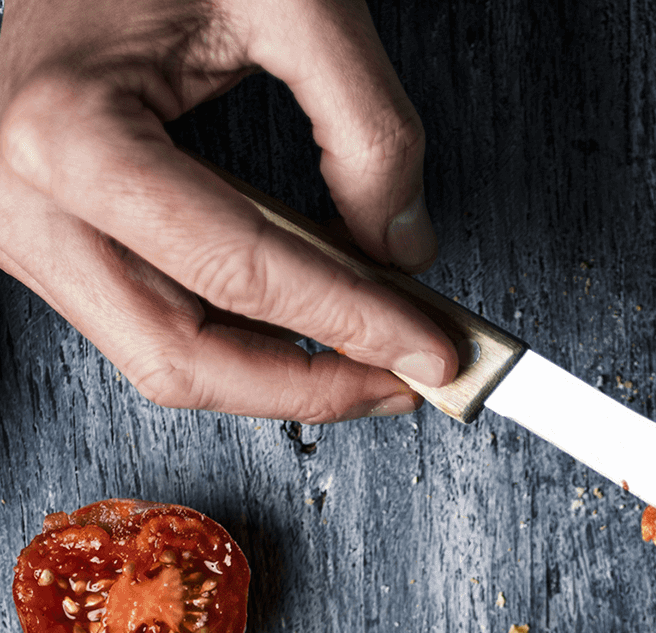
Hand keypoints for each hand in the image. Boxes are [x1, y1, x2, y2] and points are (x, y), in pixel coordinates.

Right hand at [0, 0, 456, 421]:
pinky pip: (155, 322)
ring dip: (279, 377)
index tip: (431, 351)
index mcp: (69, 133)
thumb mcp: (290, 0)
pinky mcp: (47, 235)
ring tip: (373, 360)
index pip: (242, 274)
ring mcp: (26, 226)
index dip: (352, 325)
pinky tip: (311, 325)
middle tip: (405, 380)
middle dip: (310, 387)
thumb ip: (367, 128)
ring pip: (165, 360)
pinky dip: (244, 339)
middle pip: (185, 360)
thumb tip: (406, 247)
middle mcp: (26, 197)